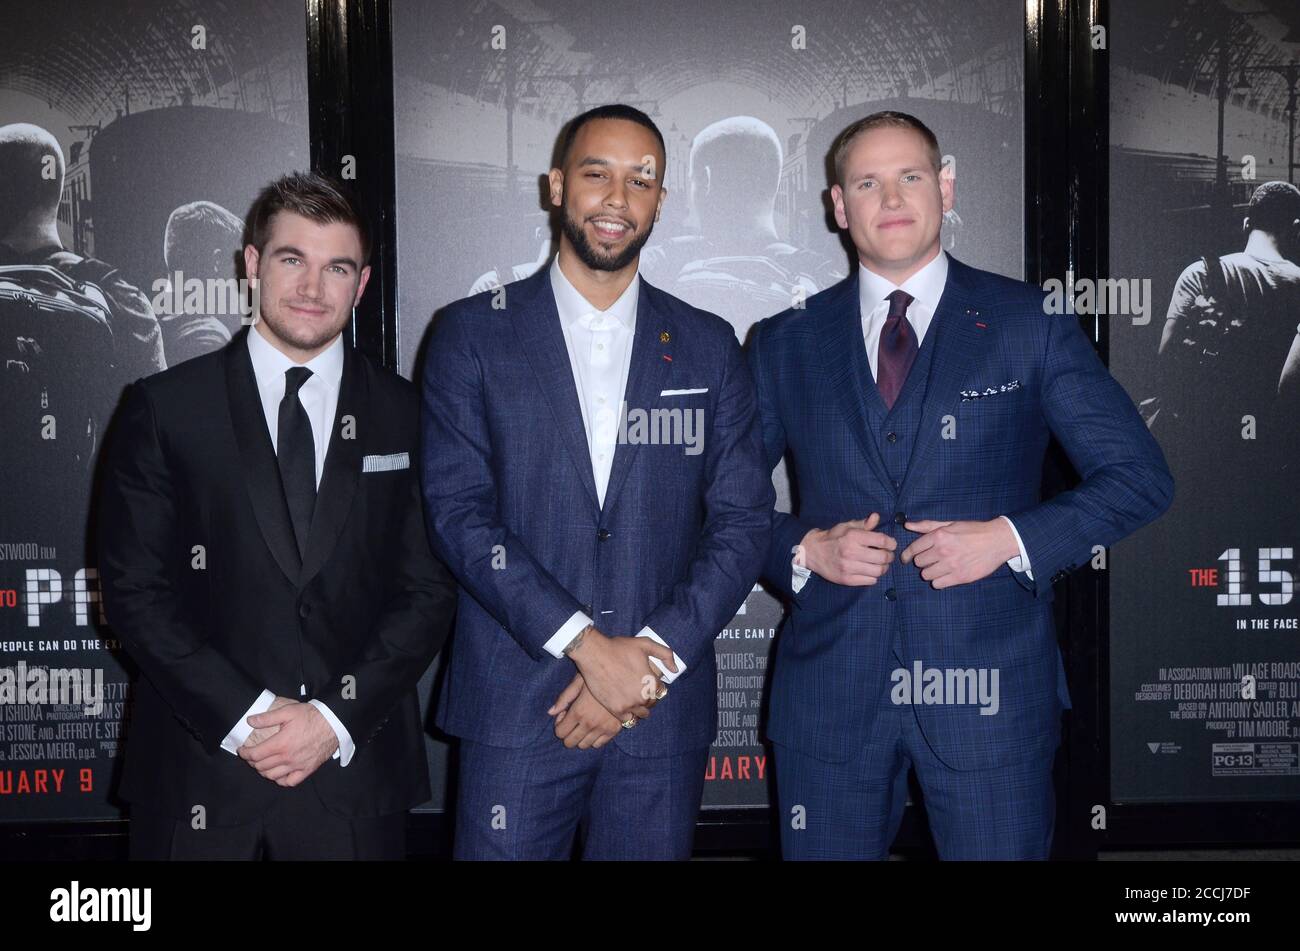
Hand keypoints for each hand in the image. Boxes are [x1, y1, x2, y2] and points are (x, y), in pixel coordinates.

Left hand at [238, 701, 338, 786]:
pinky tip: (279, 773)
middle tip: (251, 756)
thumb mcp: (288, 711)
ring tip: (262, 764)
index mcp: (281, 743)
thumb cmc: (311, 716)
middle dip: (252, 762)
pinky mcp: (307, 769)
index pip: (255, 754)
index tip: (242, 750)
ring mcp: (298, 766)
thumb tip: (250, 720)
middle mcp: (287, 758)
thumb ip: (267, 717)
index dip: (245, 753)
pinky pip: (290, 782)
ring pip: (272, 776)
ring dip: (263, 771)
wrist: (333, 723)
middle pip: (261, 767)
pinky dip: (281, 780)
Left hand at [547, 673, 622, 748]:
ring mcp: (602, 729)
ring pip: (584, 745)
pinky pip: (598, 744)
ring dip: (580, 737)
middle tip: (573, 721)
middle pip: (570, 743)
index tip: (565, 714)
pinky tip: (595, 726)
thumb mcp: (578, 682)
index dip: (559, 725)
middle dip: (567, 733)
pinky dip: (593, 739)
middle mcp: (589, 724)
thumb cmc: (598, 676)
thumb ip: (564, 698)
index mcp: (578, 712)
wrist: (624, 678)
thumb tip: (551, 712)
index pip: (560, 732)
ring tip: (584, 723)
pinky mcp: (614, 730)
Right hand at [566, 627, 674, 723]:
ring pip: (641, 713)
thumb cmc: (619, 648)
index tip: (647, 683)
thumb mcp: (646, 644)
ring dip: (639, 708)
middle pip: (651, 703)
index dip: (655, 687)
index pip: (660, 692)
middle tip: (638, 691)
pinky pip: (628, 720)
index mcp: (651, 682)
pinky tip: (625, 707)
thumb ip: (665, 654)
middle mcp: (642, 696)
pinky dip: (628, 715)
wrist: (595, 654)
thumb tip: (674, 669)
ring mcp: (629, 705)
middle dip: (647, 698)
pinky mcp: (616, 710)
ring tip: (632, 700)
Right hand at [798, 512, 896, 584]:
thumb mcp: (847, 526)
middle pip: (883, 557)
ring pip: (878, 571)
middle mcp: (851, 552)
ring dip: (883, 568)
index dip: (891, 543)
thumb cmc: (833, 537)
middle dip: (889, 556)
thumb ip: (864, 523)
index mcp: (853, 536)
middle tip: (887, 555)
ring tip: (880, 564)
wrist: (813, 552)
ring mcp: (848, 567)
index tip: (891, 544)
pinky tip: (869, 571)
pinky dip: (874, 577)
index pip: (882, 540)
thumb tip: (876, 517)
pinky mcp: (846, 579)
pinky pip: (870, 581)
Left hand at [900, 518, 1019, 588]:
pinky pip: (937, 584)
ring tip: (939, 567)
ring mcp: (951, 565)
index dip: (907, 555)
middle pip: (919, 563)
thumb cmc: (973, 531)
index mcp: (939, 536)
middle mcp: (943, 550)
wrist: (997, 541)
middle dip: (923, 562)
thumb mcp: (949, 524)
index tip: (906, 559)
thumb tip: (907, 525)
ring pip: (926, 575)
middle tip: (931, 559)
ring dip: (930, 572)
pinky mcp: (960, 577)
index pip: (914, 549)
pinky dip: (939, 581)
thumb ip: (927, 526)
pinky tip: (945, 575)